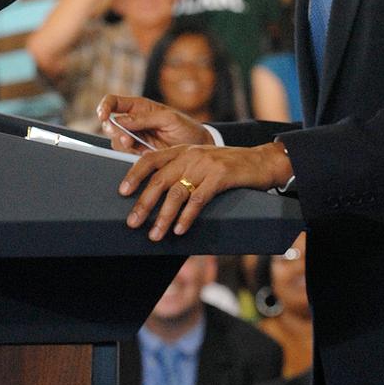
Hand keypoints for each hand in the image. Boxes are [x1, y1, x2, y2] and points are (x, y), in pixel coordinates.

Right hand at [98, 94, 210, 151]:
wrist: (198, 148)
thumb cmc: (187, 128)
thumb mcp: (169, 119)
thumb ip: (145, 118)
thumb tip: (121, 119)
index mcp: (139, 107)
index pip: (113, 102)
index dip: (104, 107)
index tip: (103, 116)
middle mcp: (133, 122)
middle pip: (110, 125)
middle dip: (115, 132)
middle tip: (128, 140)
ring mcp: (135, 139)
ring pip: (116, 142)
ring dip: (122, 146)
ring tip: (137, 148)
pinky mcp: (138, 154)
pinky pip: (125, 156)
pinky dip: (129, 157)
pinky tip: (141, 156)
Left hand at [115, 140, 292, 237]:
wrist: (261, 161)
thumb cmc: (229, 166)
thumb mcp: (201, 161)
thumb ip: (181, 170)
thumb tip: (155, 194)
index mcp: (182, 150)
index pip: (151, 159)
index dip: (134, 175)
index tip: (122, 192)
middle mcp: (190, 154)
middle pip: (159, 180)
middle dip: (143, 203)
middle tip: (132, 223)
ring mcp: (205, 164)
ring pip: (176, 192)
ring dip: (163, 217)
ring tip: (154, 234)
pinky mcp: (220, 176)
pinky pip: (198, 199)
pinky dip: (187, 217)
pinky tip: (180, 230)